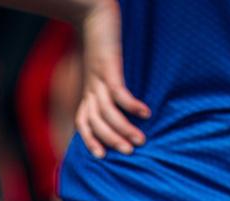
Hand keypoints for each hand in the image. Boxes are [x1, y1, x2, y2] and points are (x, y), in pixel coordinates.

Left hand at [71, 0, 148, 157]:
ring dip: (123, 128)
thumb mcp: (101, 68)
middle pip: (96, 121)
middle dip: (110, 139)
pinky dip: (131, 104)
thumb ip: (107, 86)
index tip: (101, 156)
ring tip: (140, 140)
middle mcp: (91, 87)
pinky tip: (145, 112)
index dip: (89, 139)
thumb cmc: (101, 42)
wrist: (94, 13)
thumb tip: (121, 104)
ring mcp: (98, 77)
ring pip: (107, 111)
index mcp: (88, 90)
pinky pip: (118, 90)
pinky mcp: (109, 65)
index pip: (83, 121)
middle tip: (129, 152)